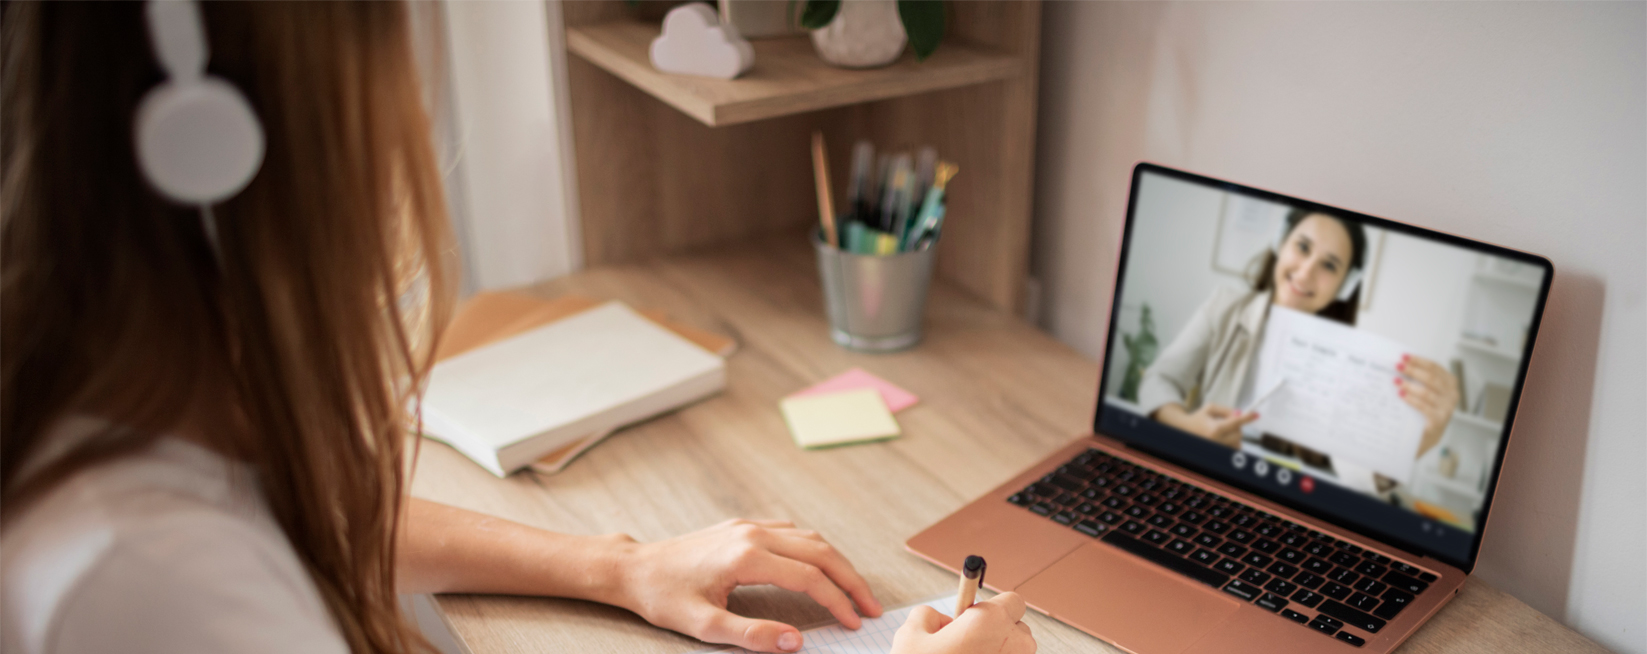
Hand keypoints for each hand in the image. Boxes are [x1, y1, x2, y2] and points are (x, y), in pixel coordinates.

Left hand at [606, 519, 882, 652]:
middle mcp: (753, 533)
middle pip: (820, 552)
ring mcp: (749, 525)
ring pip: (810, 538)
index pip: (810, 577)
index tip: (856, 622)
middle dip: (851, 580)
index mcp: (746, 556)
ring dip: (837, 562)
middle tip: (871, 607)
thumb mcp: (704, 626)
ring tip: (853, 590)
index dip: (838, 601)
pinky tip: (821, 567)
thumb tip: (796, 641)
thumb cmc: (664, 597)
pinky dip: (816, 550)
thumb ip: (752, 635)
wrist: (634, 568)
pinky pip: (792, 532)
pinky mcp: (742, 526)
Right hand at [891, 592, 1034, 653]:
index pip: (1013, 601)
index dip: (994, 608)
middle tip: (970, 643)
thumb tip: (940, 621)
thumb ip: (927, 615)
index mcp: (990, 621)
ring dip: (1000, 652)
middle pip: (1019, 628)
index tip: (976, 617)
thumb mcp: (910, 635)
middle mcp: (1012, 643)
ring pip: (1018, 652)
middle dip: (999, 632)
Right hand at [1155, 403, 1256, 447]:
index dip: (1247, 418)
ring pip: (1238, 443)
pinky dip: (1232, 443)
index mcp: (1215, 428)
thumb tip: (1239, 414)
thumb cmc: (1198, 418)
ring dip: (1235, 436)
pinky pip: (1234, 449)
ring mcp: (1219, 448)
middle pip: (1239, 434)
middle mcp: (1217, 441)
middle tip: (1227, 422)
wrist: (1184, 429)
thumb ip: (1226, 410)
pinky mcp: (1220, 453)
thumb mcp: (1210, 408)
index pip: (1236, 422)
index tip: (1256, 415)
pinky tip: (1224, 438)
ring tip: (1223, 431)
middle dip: (1237, 427)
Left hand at [1395, 354, 1458, 458]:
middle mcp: (1452, 396)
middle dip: (1413, 370)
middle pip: (1431, 378)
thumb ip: (1418, 380)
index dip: (1419, 360)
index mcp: (1450, 384)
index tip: (1403, 356)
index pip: (1434, 368)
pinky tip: (1401, 395)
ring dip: (1409, 385)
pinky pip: (1424, 407)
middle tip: (1397, 366)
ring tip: (1395, 381)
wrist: (1423, 438)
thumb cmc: (1422, 411)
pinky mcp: (1438, 422)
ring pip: (1427, 392)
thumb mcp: (1424, 393)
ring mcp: (1447, 409)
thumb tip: (1400, 365)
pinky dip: (1411, 400)